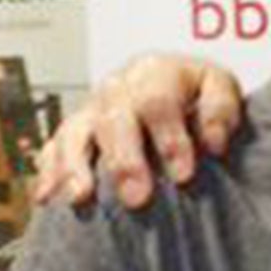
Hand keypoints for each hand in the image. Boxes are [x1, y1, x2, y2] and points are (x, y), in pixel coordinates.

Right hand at [32, 55, 246, 208]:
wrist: (173, 88)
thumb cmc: (197, 96)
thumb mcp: (220, 89)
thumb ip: (221, 110)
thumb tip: (213, 141)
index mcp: (156, 72)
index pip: (158, 102)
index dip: (170, 138)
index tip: (183, 175)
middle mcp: (118, 88)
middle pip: (114, 120)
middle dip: (124, 160)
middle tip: (136, 198)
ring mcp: (91, 110)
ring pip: (75, 133)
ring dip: (76, 166)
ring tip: (81, 197)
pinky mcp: (74, 131)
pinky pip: (54, 149)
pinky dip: (50, 173)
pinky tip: (49, 198)